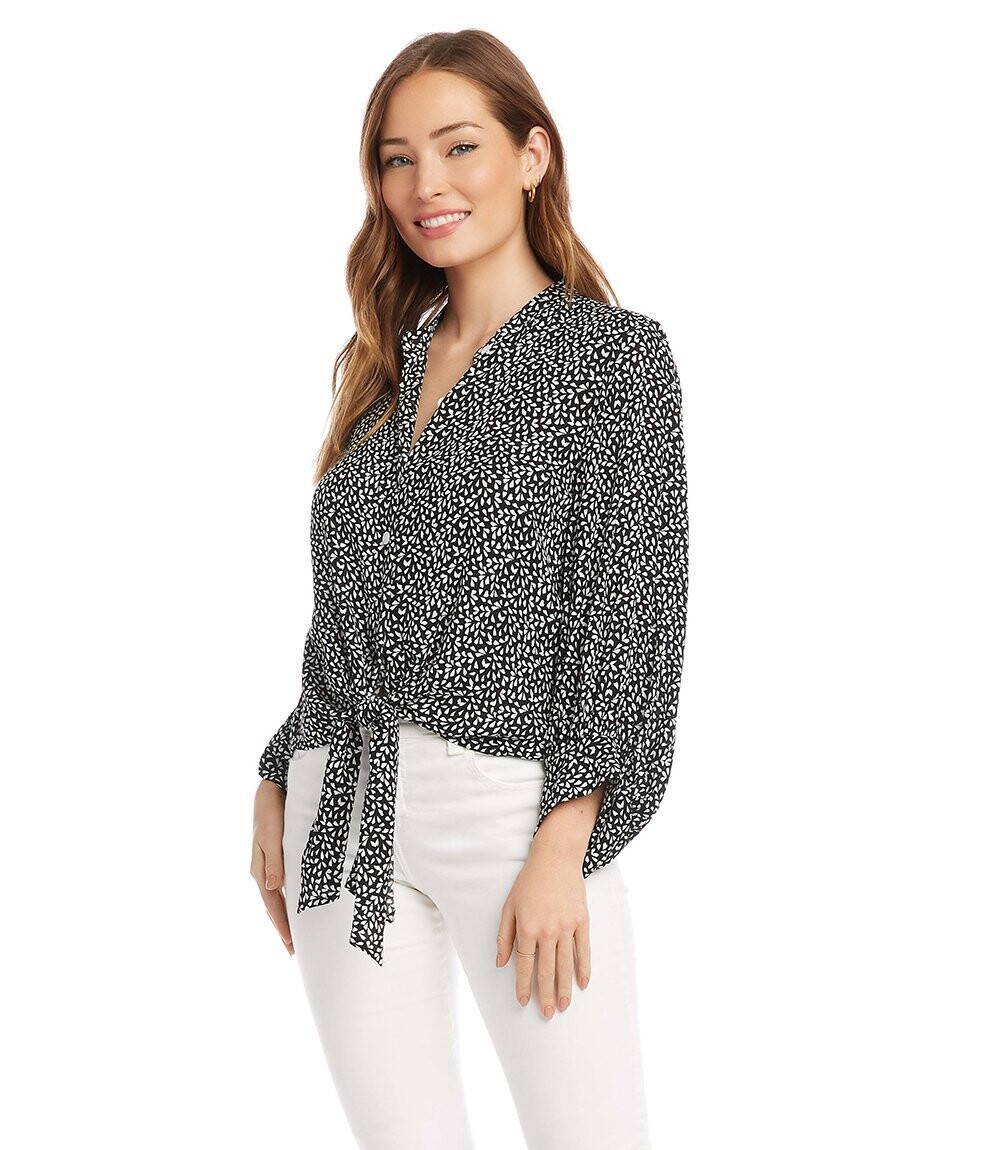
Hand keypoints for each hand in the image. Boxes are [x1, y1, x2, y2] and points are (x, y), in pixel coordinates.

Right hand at [250, 780, 293, 955]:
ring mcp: (269, 865)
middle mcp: (263, 871)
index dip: (282, 925)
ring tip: (292, 937)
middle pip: (273, 906)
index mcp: (260, 869)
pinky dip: (286, 900)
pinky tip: (293, 906)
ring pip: (276, 899)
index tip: (291, 945)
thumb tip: (273, 888)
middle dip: (282, 929)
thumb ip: (273, 861)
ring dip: (283, 918)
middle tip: (293, 951)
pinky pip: (280, 886)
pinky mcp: (276, 857)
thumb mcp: (271, 835)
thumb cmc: (272, 811)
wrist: (271, 789)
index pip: (273, 904)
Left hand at [495, 849, 591, 1017]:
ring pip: (565, 965)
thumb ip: (504, 936)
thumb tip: (500, 963)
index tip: (522, 1001)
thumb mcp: (509, 906)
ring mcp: (567, 927)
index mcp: (527, 928)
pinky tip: (582, 983)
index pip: (524, 965)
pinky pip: (583, 950)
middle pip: (546, 970)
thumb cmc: (529, 881)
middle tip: (546, 1014)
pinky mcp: (582, 921)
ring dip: (564, 988)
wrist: (555, 858)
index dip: (522, 985)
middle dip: (545, 995)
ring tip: (563, 1007)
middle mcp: (547, 931)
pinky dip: (584, 968)